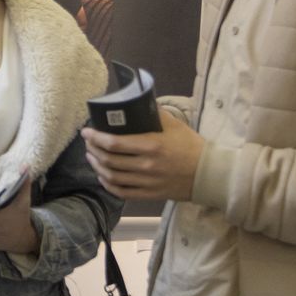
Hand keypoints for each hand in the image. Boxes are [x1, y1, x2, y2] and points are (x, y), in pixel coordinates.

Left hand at [81, 109, 204, 202]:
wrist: (208, 174)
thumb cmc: (191, 146)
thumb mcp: (174, 124)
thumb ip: (154, 113)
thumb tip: (137, 100)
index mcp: (151, 145)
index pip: (114, 143)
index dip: (96, 137)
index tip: (86, 132)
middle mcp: (146, 165)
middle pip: (109, 160)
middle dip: (93, 150)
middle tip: (88, 143)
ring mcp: (147, 182)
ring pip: (112, 176)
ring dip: (97, 166)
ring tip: (91, 157)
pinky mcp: (149, 194)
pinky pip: (121, 192)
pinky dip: (108, 184)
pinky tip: (103, 176)